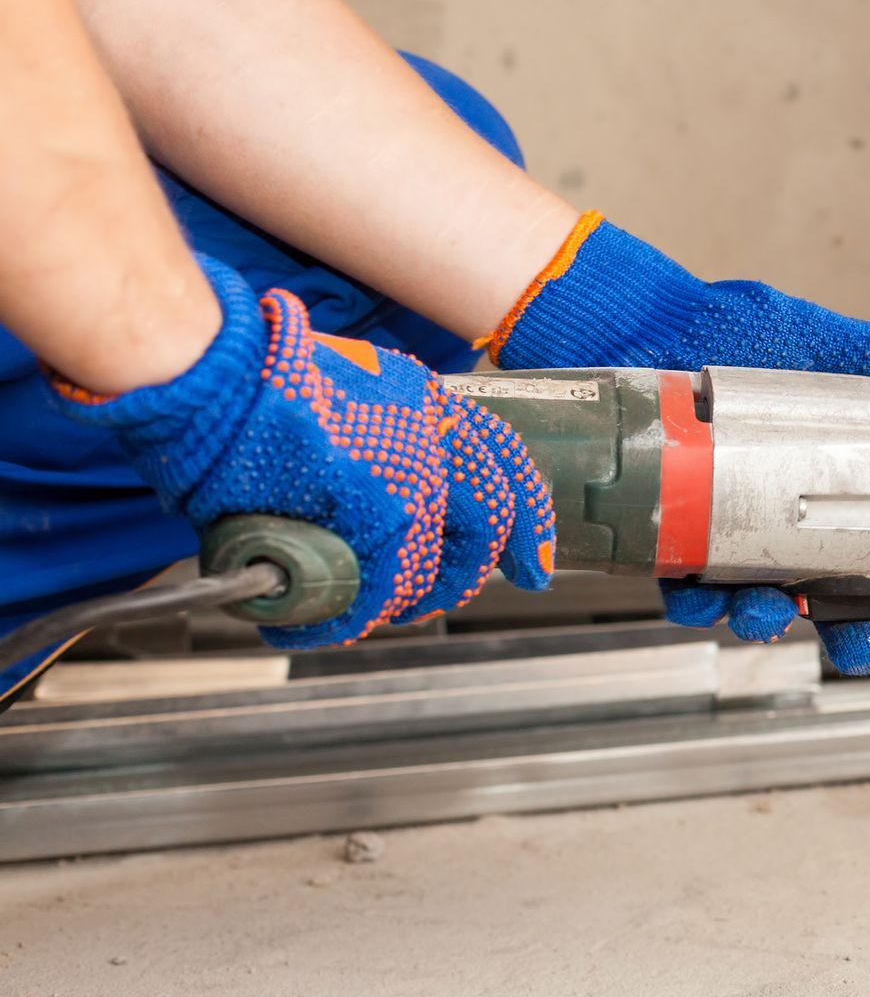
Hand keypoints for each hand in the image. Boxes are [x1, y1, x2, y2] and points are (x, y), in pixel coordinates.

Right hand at [51, 256, 554, 647]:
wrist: (212, 376)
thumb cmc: (246, 383)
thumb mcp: (335, 397)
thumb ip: (369, 446)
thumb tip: (370, 501)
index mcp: (426, 401)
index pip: (502, 467)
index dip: (524, 523)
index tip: (531, 564)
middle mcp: (435, 436)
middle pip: (487, 526)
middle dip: (467, 575)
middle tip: (438, 600)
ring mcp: (414, 476)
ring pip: (432, 568)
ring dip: (398, 601)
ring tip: (359, 605)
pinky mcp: (380, 513)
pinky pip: (385, 587)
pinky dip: (354, 615)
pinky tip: (326, 620)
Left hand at [482, 212, 869, 673]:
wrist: (637, 318)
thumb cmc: (728, 327)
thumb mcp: (824, 343)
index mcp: (839, 484)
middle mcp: (790, 519)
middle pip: (840, 603)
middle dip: (858, 637)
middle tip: (866, 643)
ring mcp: (732, 533)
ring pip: (765, 604)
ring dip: (772, 621)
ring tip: (772, 613)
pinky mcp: (675, 535)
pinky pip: (687, 589)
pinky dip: (696, 604)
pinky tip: (704, 600)